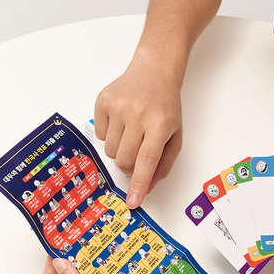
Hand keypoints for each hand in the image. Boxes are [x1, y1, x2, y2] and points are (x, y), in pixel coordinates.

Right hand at [94, 59, 182, 208]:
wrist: (153, 72)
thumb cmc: (166, 107)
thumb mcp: (175, 135)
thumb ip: (164, 164)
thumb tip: (147, 188)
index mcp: (160, 123)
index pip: (147, 160)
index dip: (139, 184)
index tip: (133, 202)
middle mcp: (138, 114)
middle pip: (124, 160)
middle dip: (131, 166)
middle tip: (139, 151)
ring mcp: (117, 106)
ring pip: (110, 151)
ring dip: (120, 150)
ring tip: (132, 132)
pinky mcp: (102, 101)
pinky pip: (99, 135)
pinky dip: (110, 134)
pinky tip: (121, 121)